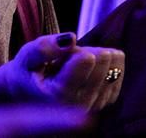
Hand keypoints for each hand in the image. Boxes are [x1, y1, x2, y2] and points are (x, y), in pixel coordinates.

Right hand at [0, 33, 124, 110]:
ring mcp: (93, 106)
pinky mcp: (102, 103)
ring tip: (80, 59)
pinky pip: (117, 77)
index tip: (64, 53)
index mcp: (59, 94)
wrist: (29, 94)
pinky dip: (110, 65)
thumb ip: (45, 47)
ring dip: (100, 58)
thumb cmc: (27, 72)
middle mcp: (79, 105)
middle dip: (88, 51)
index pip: (86, 60)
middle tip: (71, 55)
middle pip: (102, 63)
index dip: (76, 49)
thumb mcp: (28, 56)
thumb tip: (71, 38)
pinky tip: (95, 63)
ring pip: (112, 70)